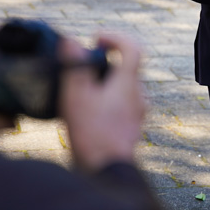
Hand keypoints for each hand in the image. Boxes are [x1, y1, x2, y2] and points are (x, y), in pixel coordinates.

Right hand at [59, 34, 145, 173]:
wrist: (107, 171)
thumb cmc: (92, 134)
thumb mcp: (77, 97)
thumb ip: (75, 67)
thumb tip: (71, 41)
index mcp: (128, 83)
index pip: (133, 47)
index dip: (115, 37)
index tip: (95, 40)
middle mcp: (138, 95)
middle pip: (128, 65)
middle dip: (106, 59)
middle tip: (83, 63)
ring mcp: (138, 111)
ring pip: (125, 84)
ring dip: (107, 79)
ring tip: (82, 88)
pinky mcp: (132, 124)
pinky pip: (124, 101)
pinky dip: (109, 96)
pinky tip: (89, 109)